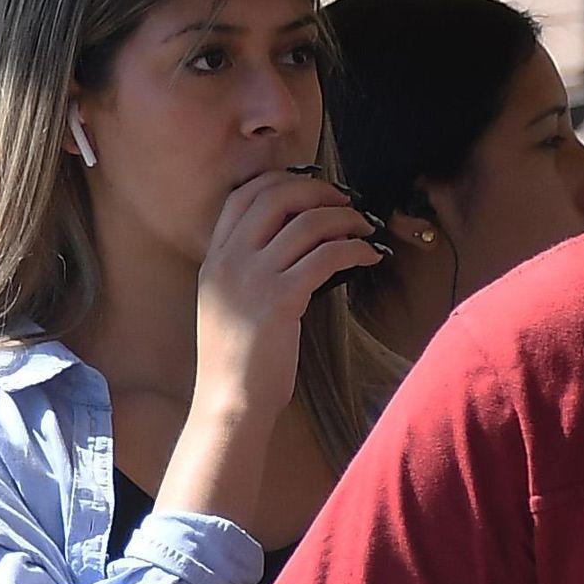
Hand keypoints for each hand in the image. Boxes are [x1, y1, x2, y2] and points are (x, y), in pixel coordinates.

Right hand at [192, 167, 384, 414]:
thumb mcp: (227, 305)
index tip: (310, 187)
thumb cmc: (235, 361)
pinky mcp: (281, 298)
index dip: (281, 181)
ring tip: (364, 227)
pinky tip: (368, 256)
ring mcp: (253, 278)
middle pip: (276, 196)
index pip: (242, 196)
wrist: (229, 402)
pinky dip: (355, 249)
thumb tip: (294, 241)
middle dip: (318, 190)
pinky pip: (327, 256)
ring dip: (345, 218)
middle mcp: (229, 261)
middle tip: (344, 201)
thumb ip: (247, 270)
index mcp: (214, 259)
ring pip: (308, 222)